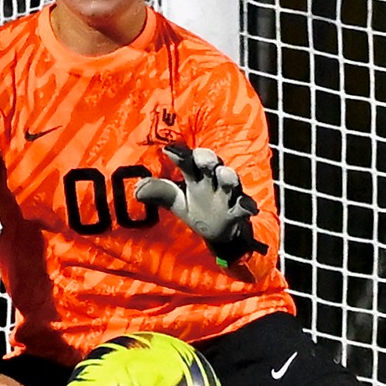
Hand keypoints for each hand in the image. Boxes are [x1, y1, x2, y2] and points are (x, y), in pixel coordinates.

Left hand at [133, 144, 262, 263]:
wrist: (222, 235)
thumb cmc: (199, 210)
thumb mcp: (178, 202)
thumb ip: (160, 193)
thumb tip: (137, 190)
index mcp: (196, 177)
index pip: (187, 161)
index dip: (179, 155)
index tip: (168, 150)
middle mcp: (213, 181)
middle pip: (211, 164)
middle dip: (207, 159)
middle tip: (202, 158)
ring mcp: (227, 195)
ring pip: (230, 181)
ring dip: (228, 177)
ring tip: (225, 174)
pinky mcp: (238, 212)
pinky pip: (244, 207)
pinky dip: (246, 206)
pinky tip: (248, 207)